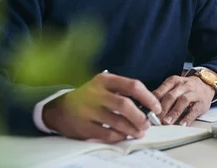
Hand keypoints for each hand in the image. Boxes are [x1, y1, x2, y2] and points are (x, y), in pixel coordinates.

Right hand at [43, 72, 161, 142]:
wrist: (60, 109)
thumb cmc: (90, 97)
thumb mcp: (104, 87)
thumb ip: (124, 92)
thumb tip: (149, 106)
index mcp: (105, 80)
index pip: (133, 86)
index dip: (148, 98)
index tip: (156, 107)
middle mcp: (95, 93)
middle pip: (125, 104)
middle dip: (140, 116)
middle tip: (147, 124)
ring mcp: (88, 110)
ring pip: (117, 121)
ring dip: (132, 129)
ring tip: (139, 132)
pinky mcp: (83, 126)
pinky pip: (107, 134)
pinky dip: (119, 136)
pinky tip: (124, 136)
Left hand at [153, 75, 214, 126]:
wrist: (206, 84)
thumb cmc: (186, 88)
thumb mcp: (174, 87)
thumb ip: (162, 95)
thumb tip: (146, 109)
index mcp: (173, 81)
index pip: (161, 91)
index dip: (153, 103)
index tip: (147, 113)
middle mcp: (183, 85)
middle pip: (171, 96)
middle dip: (162, 109)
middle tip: (155, 120)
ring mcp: (194, 93)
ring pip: (182, 101)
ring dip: (173, 112)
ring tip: (167, 122)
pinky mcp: (202, 102)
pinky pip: (194, 110)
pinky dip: (187, 118)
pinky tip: (182, 124)